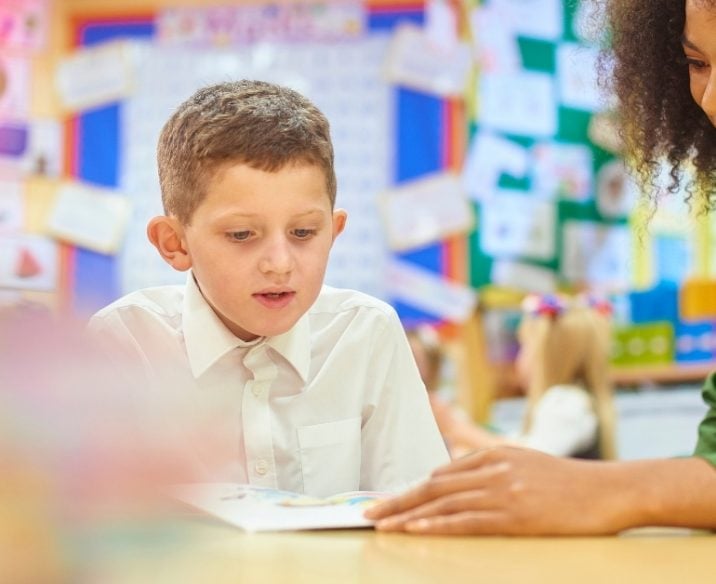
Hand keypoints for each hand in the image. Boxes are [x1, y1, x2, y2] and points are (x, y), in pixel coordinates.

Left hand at [365, 446, 623, 534]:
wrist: (608, 489)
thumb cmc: (565, 479)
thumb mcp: (522, 458)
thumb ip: (484, 460)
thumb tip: (449, 466)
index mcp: (492, 456)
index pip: (439, 473)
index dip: (409, 489)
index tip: (386, 500)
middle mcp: (493, 470)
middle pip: (434, 486)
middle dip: (397, 500)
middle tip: (367, 512)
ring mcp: (504, 491)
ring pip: (445, 503)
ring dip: (409, 515)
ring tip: (382, 524)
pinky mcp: (517, 514)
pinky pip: (469, 521)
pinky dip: (439, 526)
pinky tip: (418, 530)